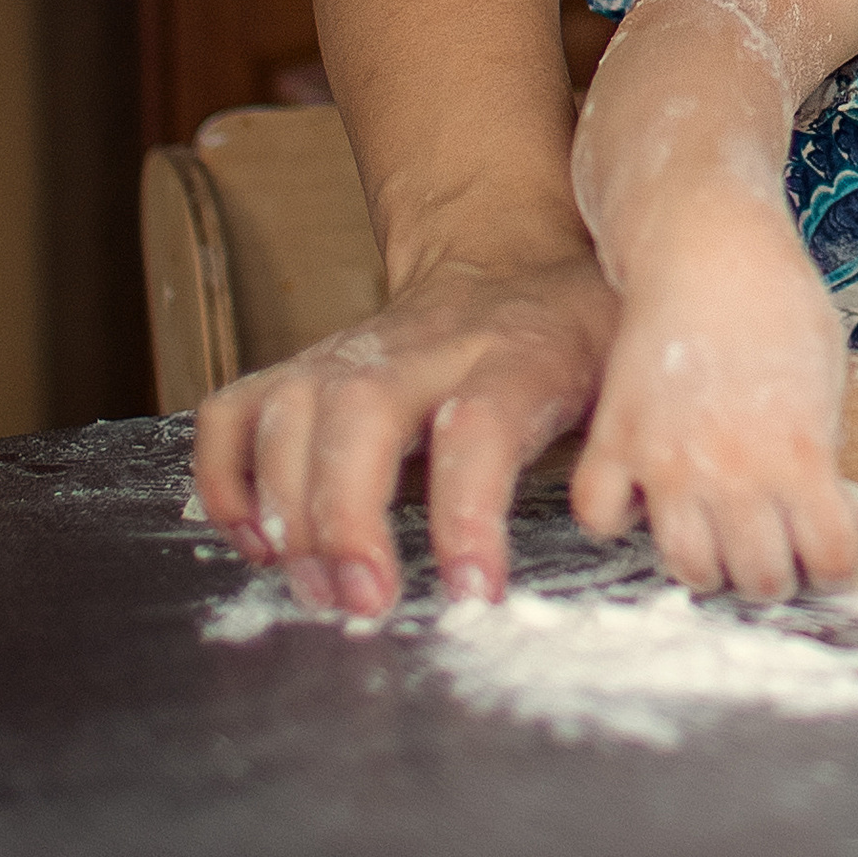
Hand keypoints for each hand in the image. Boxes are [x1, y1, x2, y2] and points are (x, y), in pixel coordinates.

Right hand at [192, 244, 618, 617]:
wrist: (513, 252)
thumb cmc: (578, 334)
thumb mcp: (628, 371)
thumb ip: (628, 442)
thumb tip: (630, 520)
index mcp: (521, 352)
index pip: (486, 424)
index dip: (469, 512)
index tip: (473, 594)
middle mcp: (427, 346)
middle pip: (360, 412)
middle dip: (346, 516)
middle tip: (366, 604)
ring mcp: (355, 349)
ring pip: (290, 411)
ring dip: (287, 512)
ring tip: (319, 590)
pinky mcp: (306, 365)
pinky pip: (235, 412)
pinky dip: (226, 478)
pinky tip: (256, 541)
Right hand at [571, 213, 857, 599]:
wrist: (707, 246)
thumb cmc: (777, 298)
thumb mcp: (827, 376)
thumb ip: (820, 447)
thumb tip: (821, 503)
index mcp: (800, 456)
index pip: (829, 559)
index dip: (833, 562)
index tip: (825, 550)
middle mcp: (736, 473)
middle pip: (758, 577)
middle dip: (774, 572)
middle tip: (770, 549)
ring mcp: (669, 462)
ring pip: (688, 567)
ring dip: (708, 563)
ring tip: (716, 537)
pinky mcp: (616, 440)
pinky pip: (601, 516)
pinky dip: (618, 517)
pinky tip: (644, 494)